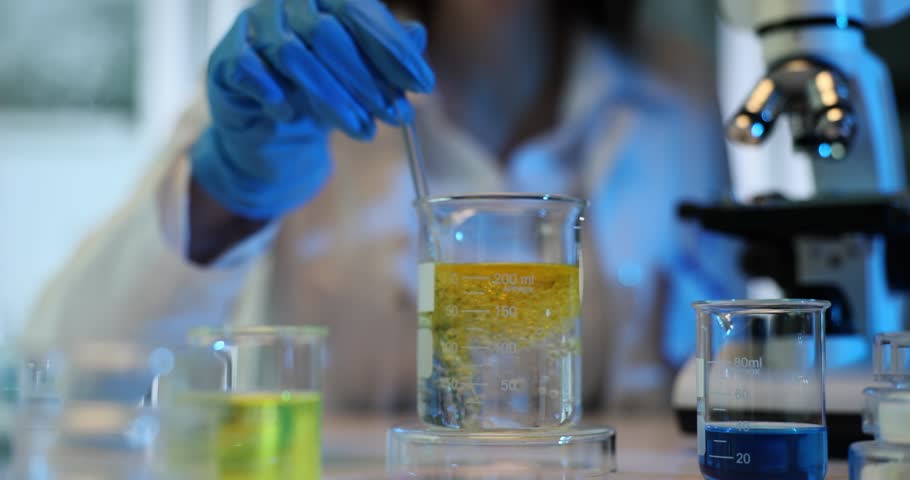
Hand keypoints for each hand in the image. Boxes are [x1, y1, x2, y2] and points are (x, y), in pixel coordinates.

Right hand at [190, 0, 433, 219]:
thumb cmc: (323, 93)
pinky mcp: (225, 60)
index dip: (393, 49)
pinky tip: (291, 115)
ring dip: (333, 98)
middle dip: (367, 81)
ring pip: (293, 56)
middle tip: (398, 117)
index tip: (423, 85)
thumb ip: (388, 54)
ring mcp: (253, 28)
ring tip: (364, 132)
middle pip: (329, 34)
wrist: (273, 127)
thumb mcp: (363, 78)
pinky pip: (248, 70)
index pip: (360, 13)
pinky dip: (274, 93)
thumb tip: (418, 34)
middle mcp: (287, 5)